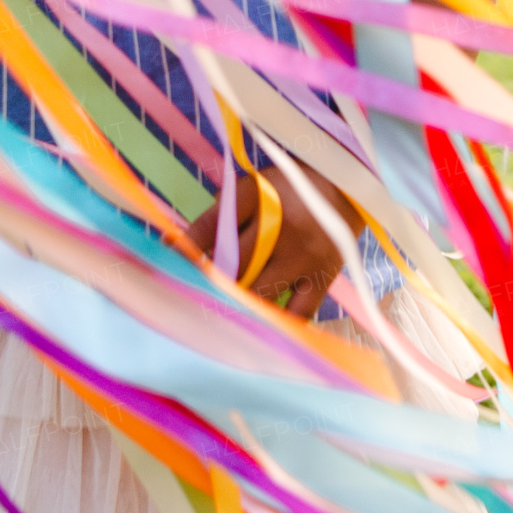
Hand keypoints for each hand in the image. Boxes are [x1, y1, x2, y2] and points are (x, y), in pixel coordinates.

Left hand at [188, 162, 364, 318]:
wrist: (344, 191)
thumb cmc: (285, 191)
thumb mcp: (254, 186)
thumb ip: (223, 214)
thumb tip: (178, 247)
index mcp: (258, 194)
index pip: (214, 224)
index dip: (188, 246)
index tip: (168, 260)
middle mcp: (282, 224)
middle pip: (234, 263)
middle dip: (210, 280)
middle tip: (190, 293)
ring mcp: (304, 254)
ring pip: (260, 292)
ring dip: (237, 303)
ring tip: (218, 314)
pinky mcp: (322, 278)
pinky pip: (296, 314)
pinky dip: (275, 323)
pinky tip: (257, 327)